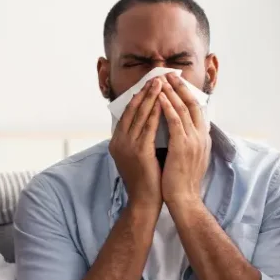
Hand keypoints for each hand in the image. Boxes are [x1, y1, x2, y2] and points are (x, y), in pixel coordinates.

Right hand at [109, 77, 162, 210]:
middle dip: (144, 92)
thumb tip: (148, 122)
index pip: (127, 114)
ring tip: (160, 83)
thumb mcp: (138, 155)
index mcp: (116, 142)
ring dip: (151, 97)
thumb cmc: (146, 180)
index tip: (148, 85)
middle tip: (155, 77)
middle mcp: (118, 142)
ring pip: (139, 115)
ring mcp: (127, 146)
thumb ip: (138, 139)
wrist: (145, 201)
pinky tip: (163, 101)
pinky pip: (148, 126)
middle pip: (132, 110)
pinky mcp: (139, 151)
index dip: (138, 98)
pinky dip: (156, 112)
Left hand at [159, 73, 210, 207]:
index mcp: (203, 138)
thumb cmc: (182, 181)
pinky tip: (159, 97)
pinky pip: (175, 120)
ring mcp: (194, 140)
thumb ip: (188, 142)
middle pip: (192, 104)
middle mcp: (201, 136)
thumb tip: (181, 131)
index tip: (178, 82)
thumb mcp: (190, 157)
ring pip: (183, 108)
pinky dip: (168, 106)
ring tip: (162, 80)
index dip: (188, 94)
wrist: (184, 199)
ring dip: (172, 92)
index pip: (197, 110)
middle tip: (170, 74)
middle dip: (180, 87)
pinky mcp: (183, 145)